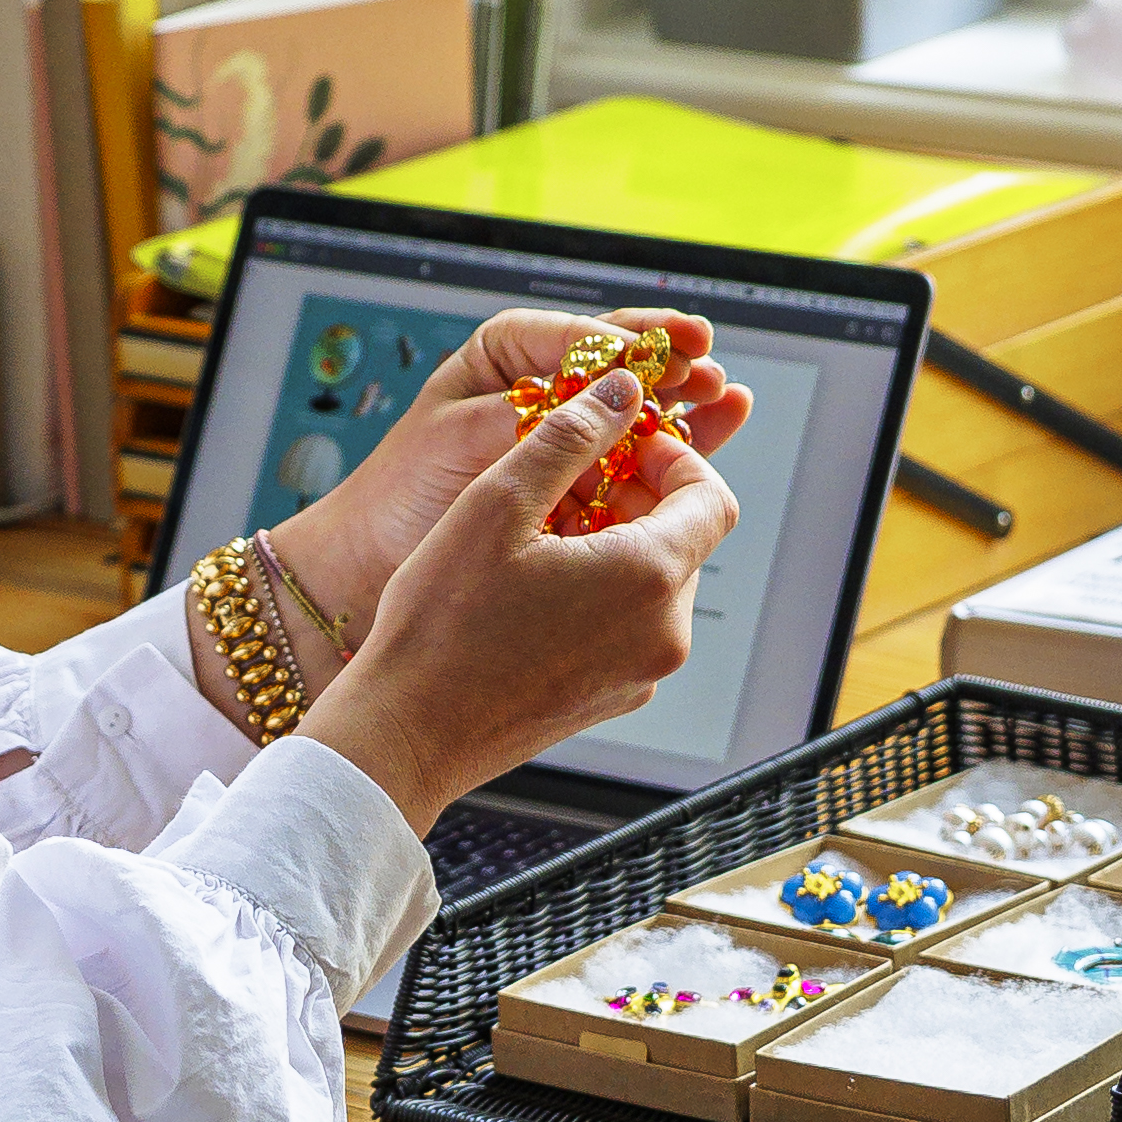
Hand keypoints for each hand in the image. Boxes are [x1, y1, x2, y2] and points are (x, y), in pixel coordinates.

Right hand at [267, 310, 751, 650]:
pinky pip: (628, 626)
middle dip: (637, 497)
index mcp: (648, 577)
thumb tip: (621, 390)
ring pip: (653, 582)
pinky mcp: (613, 698)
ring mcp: (641, 674)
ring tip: (540, 532)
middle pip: (685, 539)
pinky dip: (600, 591)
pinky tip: (534, 584)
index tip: (620, 444)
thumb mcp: (499, 501)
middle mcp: (662, 633)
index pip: (712, 497)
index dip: (674, 457)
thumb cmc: (444, 623)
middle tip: (567, 480)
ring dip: (615, 543)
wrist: (410, 731)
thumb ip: (569, 435)